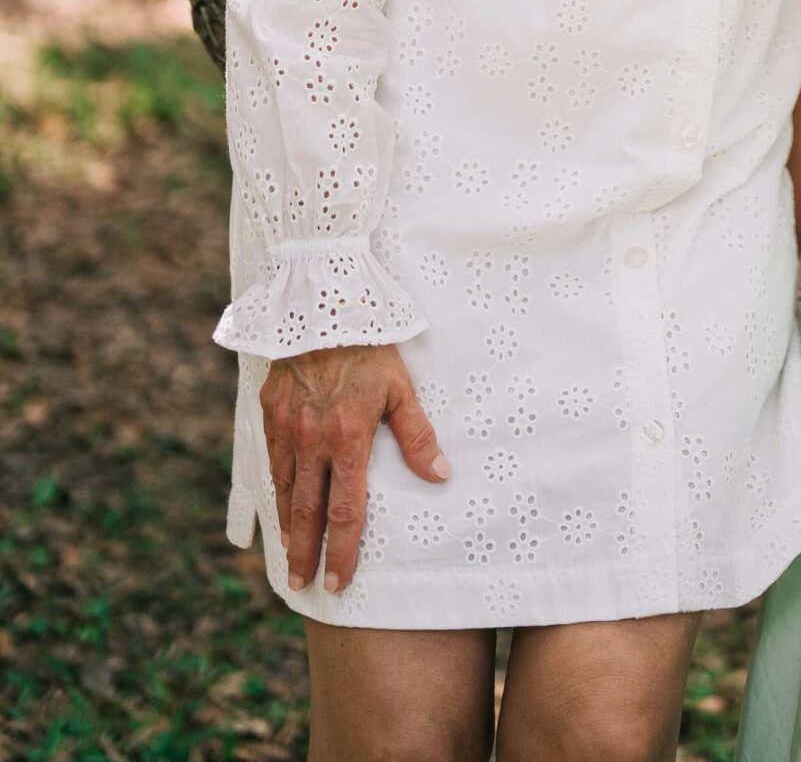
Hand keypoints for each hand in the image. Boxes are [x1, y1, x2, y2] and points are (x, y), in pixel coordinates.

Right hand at [259, 342, 448, 593]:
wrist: (323, 305)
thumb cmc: (370, 346)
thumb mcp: (401, 387)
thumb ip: (418, 435)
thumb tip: (440, 475)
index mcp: (348, 437)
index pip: (345, 510)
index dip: (342, 550)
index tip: (339, 580)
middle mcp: (312, 440)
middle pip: (308, 511)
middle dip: (307, 553)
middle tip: (304, 585)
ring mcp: (287, 427)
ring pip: (285, 490)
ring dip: (289, 527)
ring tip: (293, 556)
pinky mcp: (270, 412)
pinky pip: (272, 462)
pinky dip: (277, 490)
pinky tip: (282, 506)